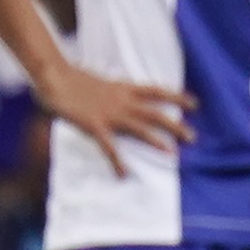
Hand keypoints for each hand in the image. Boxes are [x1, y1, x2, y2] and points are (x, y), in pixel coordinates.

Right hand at [34, 63, 194, 177]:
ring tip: (172, 154)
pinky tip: (124, 174)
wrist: (55, 75)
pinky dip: (116, 161)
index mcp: (124, 88)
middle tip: (193, 138)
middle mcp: (122, 101)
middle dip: (176, 126)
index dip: (177, 97)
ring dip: (157, 141)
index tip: (195, 104)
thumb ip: (115, 92)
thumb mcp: (102, 82)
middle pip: (156, 113)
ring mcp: (109, 114)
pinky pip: (109, 147)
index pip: (157, 91)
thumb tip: (122, 98)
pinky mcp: (94, 125)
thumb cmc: (74, 79)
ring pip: (140, 129)